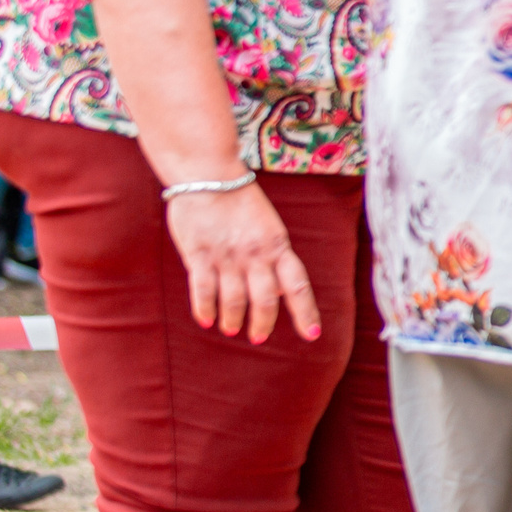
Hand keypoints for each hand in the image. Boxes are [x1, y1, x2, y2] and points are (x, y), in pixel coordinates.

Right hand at [165, 181, 320, 342]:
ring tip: (230, 329)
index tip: (312, 335)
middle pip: (266, 299)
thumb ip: (273, 258)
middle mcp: (256, 254)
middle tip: (258, 338)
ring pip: (235, 300)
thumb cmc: (240, 203)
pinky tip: (207, 320)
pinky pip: (204, 290)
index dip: (306, 312)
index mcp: (278, 246)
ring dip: (233, 320)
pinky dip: (206, 309)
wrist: (209, 174)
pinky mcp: (199, 254)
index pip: (298, 286)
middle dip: (263, 324)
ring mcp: (228, 255)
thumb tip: (280, 292)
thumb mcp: (269, 228)